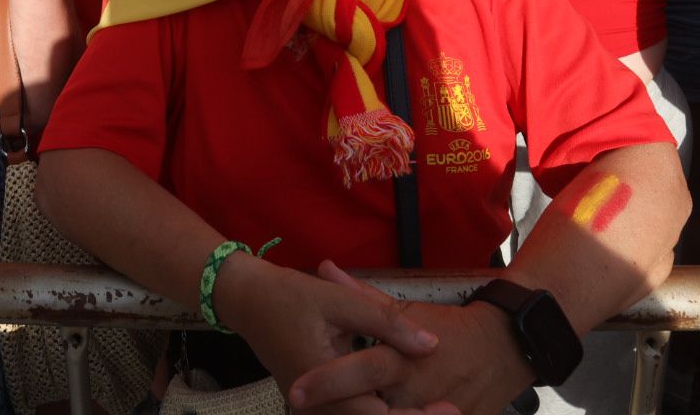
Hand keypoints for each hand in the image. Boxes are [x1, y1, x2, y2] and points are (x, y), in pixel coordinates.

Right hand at [216, 256, 444, 413]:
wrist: (247, 300)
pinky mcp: (314, 405)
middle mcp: (316, 408)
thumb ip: (387, 324)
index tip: (450, 409)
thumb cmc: (292, 296)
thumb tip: (432, 344)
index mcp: (322, 385)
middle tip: (453, 411)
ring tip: (435, 408)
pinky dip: (377, 409)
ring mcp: (313, 410)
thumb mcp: (341, 301)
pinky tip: (405, 404)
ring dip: (396, 414)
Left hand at [291, 265, 530, 414]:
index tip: (296, 389)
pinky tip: (364, 414)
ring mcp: (429, 413)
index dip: (328, 382)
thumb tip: (326, 269)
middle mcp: (414, 393)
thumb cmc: (451, 327)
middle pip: (369, 410)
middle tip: (301, 407)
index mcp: (404, 360)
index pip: (361, 372)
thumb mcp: (408, 307)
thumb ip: (363, 296)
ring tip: (325, 413)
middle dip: (334, 410)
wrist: (504, 349)